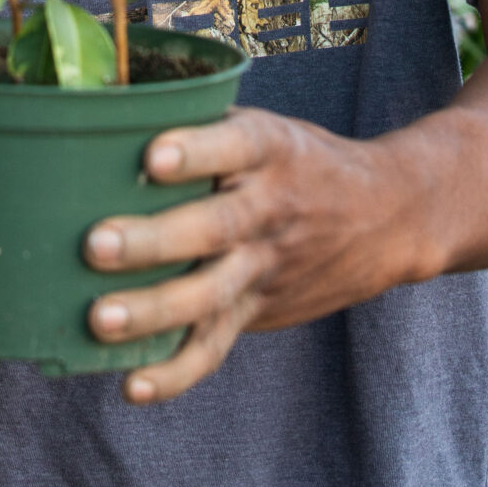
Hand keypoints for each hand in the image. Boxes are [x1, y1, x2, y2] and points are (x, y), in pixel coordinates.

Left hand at [82, 0, 487, 404]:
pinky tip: (129, 383)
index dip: (195, 149)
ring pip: (210, 294)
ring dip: (153, 311)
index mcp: (272, 148)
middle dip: (154, 240)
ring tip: (98, 318)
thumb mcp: (266, 124)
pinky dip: (175, 371)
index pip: (235, 144)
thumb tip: (96, 103)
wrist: (393, 214)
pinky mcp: (259, 309)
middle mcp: (270, 207)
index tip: (152, 153)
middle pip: (212, 228)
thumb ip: (199, 122)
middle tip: (94, 243)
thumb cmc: (297, 159)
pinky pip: (216, 347)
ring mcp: (266, 266)